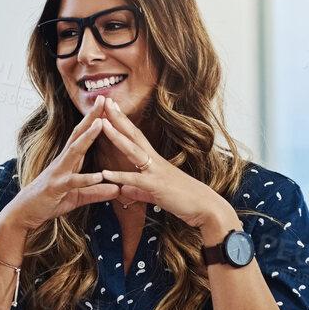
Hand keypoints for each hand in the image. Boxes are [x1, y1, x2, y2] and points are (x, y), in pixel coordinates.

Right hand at [0, 104, 121, 233]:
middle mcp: (64, 161)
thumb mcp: (77, 197)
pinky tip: (100, 176)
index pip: (83, 135)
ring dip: (88, 137)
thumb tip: (117, 189)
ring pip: (75, 151)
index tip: (106, 104)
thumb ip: (97, 192)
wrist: (24, 212)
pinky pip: (73, 182)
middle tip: (103, 98)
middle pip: (79, 134)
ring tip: (102, 123)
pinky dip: (87, 179)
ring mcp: (59, 172)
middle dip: (92, 117)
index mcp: (69, 161)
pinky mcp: (57, 188)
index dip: (95, 120)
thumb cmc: (49, 201)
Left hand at [93, 98, 235, 235]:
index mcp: (155, 161)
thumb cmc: (185, 199)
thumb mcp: (156, 194)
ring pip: (133, 150)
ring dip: (117, 137)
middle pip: (134, 135)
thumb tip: (124, 189)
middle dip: (118, 119)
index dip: (123, 122)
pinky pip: (135, 180)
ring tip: (102, 123)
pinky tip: (105, 173)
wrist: (206, 208)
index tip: (112, 108)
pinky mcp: (156, 186)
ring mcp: (156, 172)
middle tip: (105, 101)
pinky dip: (120, 176)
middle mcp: (155, 162)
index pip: (136, 137)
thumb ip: (138, 190)